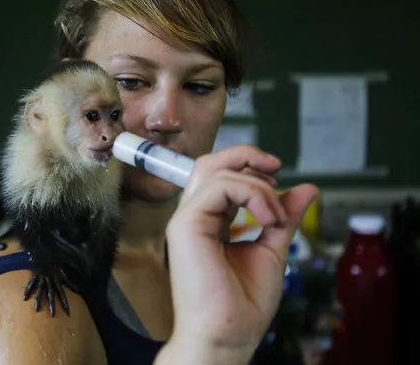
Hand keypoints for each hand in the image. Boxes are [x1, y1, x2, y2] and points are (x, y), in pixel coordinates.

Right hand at [161, 145, 317, 363]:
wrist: (228, 337)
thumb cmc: (242, 305)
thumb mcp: (270, 250)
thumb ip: (282, 218)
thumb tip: (306, 189)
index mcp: (207, 222)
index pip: (219, 176)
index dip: (249, 167)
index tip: (280, 178)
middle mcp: (193, 217)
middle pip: (210, 163)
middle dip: (246, 155)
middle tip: (276, 167)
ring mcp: (186, 220)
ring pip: (215, 170)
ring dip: (257, 185)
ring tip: (276, 217)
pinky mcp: (186, 225)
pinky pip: (219, 188)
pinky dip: (250, 194)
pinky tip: (267, 219)